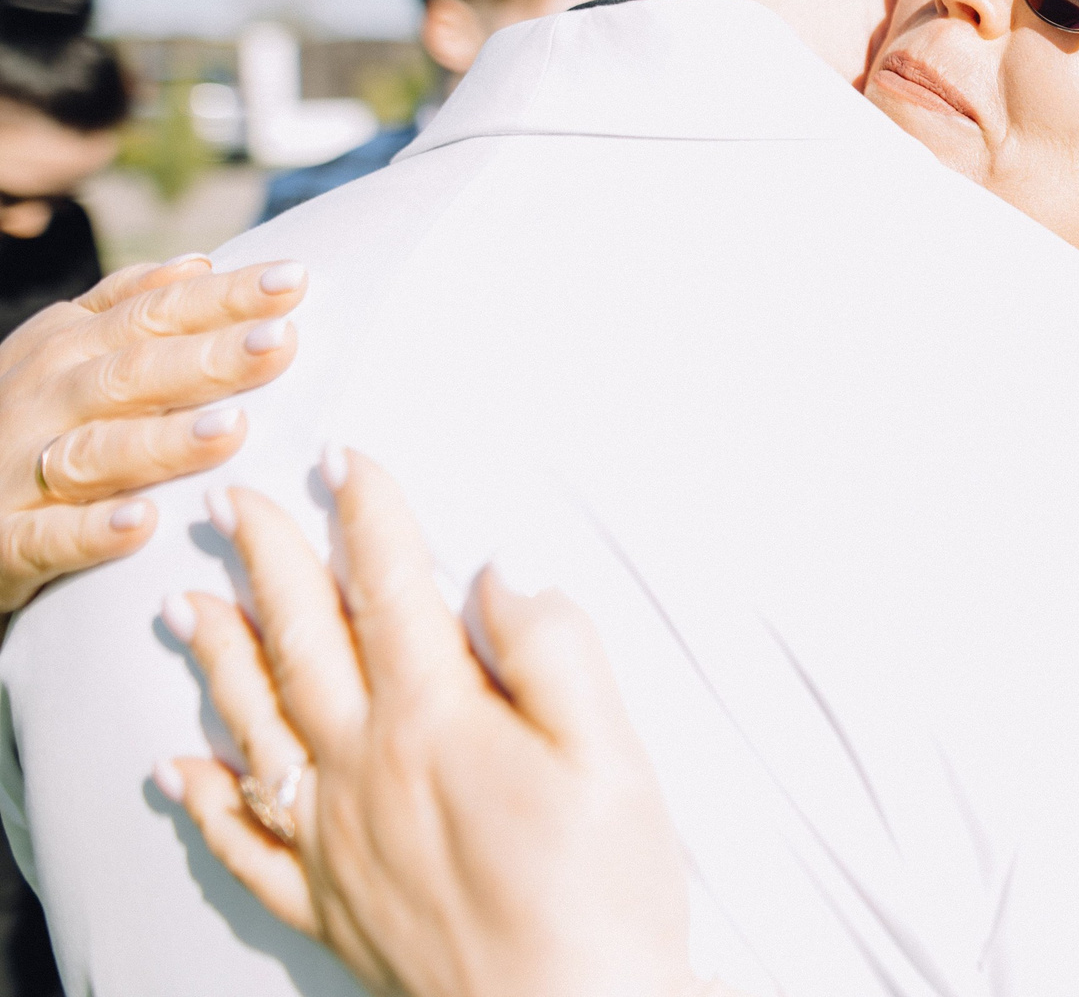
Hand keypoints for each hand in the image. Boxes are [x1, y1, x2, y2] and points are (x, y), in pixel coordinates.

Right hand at [0, 255, 304, 610]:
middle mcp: (44, 399)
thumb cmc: (21, 422)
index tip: (294, 279)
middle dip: (209, 357)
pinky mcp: (3, 538)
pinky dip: (92, 531)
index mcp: (66, 348)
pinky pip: (47, 536)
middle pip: (135, 373)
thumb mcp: (60, 353)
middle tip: (281, 340)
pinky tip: (143, 524)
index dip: (222, 297)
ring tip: (233, 428)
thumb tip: (198, 264)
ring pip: (97, 450)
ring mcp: (19, 469)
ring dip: (165, 441)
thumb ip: (124, 307)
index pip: (155, 314)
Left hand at [160, 453, 708, 996]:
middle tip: (236, 504)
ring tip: (188, 604)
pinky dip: (205, 802)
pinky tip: (180, 770)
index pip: (393, 591)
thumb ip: (555, 652)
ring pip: (254, 729)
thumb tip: (500, 574)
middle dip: (270, 563)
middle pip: (304, 644)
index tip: (345, 458)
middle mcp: (365, 770)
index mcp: (437, 721)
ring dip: (219, 659)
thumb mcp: (613, 754)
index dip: (369, 516)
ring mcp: (335, 841)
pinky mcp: (328, 904)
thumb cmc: (604, 894)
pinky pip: (243, 844)